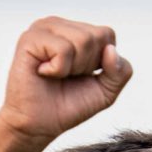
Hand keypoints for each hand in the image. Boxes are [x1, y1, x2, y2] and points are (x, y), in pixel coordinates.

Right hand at [0, 18, 132, 145]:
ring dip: (73, 68)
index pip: (107, 35)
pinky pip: (64, 49)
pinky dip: (58, 69)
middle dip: (86, 66)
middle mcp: (59, 25)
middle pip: (97, 37)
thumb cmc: (66, 107)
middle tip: (64, 77)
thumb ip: (120, 72)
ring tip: (54, 75)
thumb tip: (110, 50)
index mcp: (75, 31)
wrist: (37, 126)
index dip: (100, 63)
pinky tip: (43, 73)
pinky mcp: (30, 39)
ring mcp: (43, 28)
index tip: (79, 76)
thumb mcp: (106, 92)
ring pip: (83, 41)